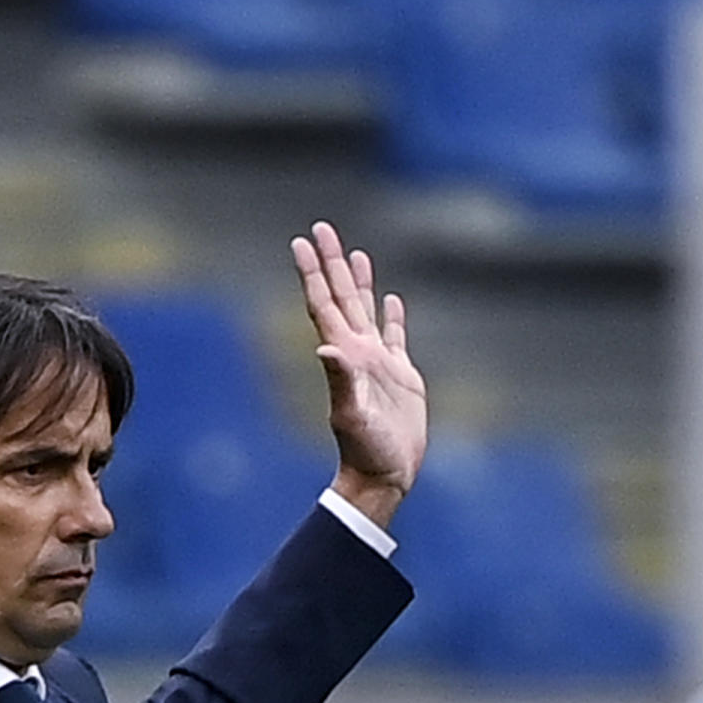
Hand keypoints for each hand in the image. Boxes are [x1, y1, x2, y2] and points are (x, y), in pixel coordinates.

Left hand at [290, 221, 425, 528]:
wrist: (385, 475)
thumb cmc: (366, 450)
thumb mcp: (352, 415)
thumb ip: (341, 380)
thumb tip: (327, 348)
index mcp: (344, 354)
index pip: (324, 303)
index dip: (313, 272)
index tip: (302, 241)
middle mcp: (357, 352)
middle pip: (342, 297)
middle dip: (332, 263)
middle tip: (322, 228)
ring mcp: (378, 362)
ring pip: (366, 310)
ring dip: (359, 281)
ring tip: (355, 254)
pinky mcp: (401, 376)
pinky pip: (395, 336)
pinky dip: (392, 315)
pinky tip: (390, 299)